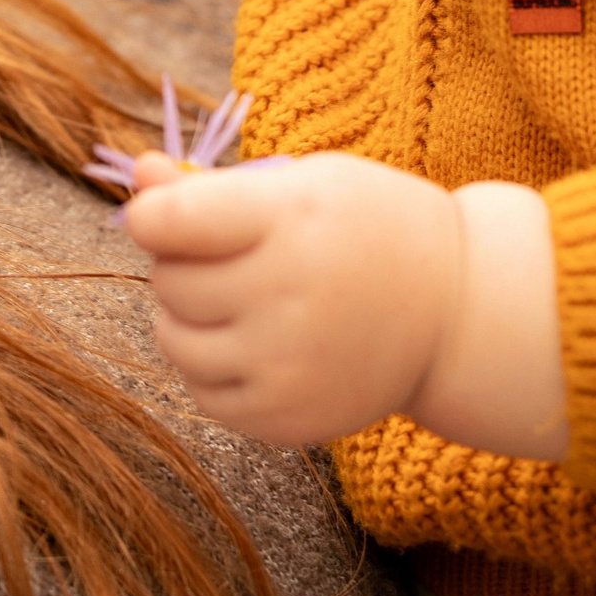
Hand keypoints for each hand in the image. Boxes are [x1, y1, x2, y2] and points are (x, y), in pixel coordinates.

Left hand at [120, 153, 567, 455]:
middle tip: (232, 256)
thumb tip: (139, 174)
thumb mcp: (307, 183)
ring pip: (173, 339)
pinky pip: (201, 393)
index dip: (151, 214)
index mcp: (293, 221)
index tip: (159, 215)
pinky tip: (256, 342)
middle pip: (168, 281)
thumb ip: (216, 186)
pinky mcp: (285, 420)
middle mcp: (288, 297)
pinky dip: (213, 366)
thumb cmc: (371, 229)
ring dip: (188, 316)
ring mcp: (286, 367)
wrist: (456, 314)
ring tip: (241, 298)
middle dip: (182, 263)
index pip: (171, 222)